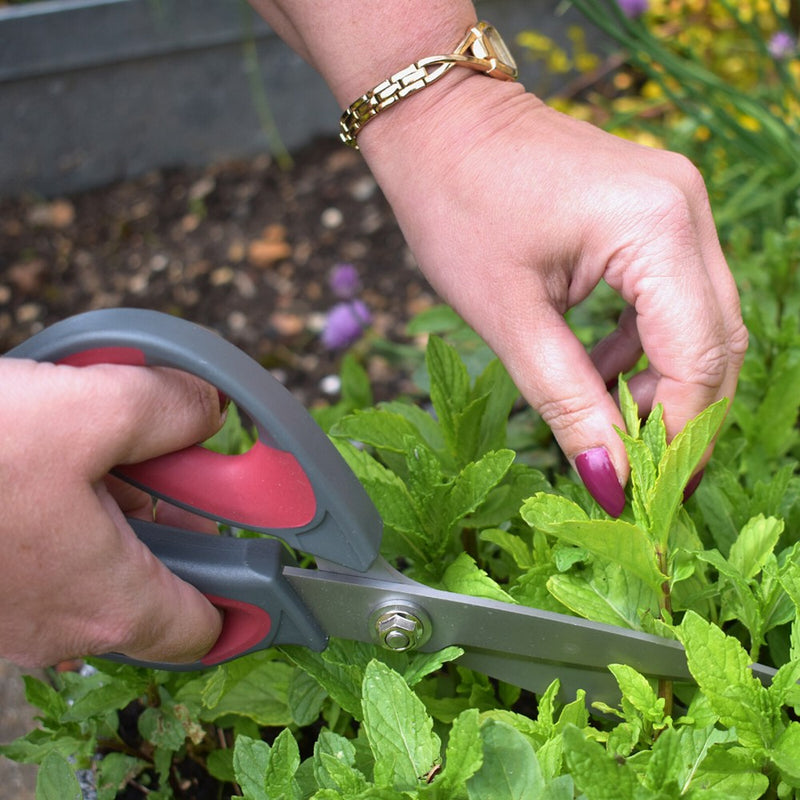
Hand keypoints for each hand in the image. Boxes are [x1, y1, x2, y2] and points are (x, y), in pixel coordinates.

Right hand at [0, 359, 225, 666]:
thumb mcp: (90, 408)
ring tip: (111, 434)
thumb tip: (207, 410)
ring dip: (123, 501)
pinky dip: (74, 504)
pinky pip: (53, 550)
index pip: (208, 629)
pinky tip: (57, 450)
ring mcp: (17, 611)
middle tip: (182, 458)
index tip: (269, 556)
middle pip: (159, 582)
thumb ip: (171, 409)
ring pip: (102, 560)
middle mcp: (64, 624)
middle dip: (183, 518)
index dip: (249, 593)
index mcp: (110, 602)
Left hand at [359, 74, 747, 513]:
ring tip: (607, 424)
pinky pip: (672, 297)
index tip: (647, 493)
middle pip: (715, 341)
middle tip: (634, 472)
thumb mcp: (509, 317)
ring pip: (699, 322)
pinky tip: (600, 373)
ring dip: (662, 384)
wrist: (439, 124)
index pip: (698, 356)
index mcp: (656, 227)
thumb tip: (610, 480)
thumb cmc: (455, 206)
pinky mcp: (656, 211)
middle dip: (679, 415)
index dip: (678, 435)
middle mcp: (686, 209)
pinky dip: (644, 347)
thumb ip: (566, 401)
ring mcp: (678, 204)